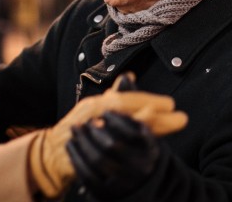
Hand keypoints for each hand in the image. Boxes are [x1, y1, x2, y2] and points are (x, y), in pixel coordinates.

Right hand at [28, 73, 186, 197]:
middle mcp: (93, 116)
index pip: (126, 99)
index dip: (150, 101)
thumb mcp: (95, 109)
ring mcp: (90, 135)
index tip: (171, 104)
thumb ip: (114, 96)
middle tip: (180, 117)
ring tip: (171, 126)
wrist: (51, 154)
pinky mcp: (88, 154)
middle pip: (128, 112)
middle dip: (156, 114)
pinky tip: (149, 146)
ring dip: (149, 128)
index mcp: (97, 105)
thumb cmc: (79, 129)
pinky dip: (131, 146)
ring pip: (123, 130)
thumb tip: (130, 77)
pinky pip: (113, 149)